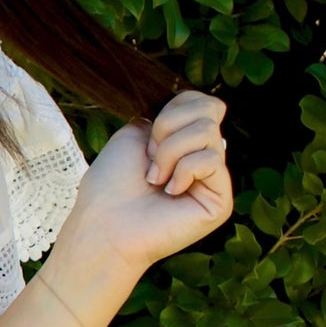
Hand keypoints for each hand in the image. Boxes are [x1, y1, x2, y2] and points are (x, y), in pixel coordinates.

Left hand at [59, 90, 232, 276]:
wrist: (105, 224)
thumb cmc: (111, 184)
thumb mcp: (134, 135)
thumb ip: (170, 116)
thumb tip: (202, 108)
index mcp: (182, 142)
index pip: (202, 102)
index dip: (175, 108)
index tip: (149, 136)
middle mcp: (201, 158)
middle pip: (209, 110)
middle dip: (168, 127)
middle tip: (150, 159)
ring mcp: (213, 179)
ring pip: (209, 132)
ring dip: (170, 152)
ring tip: (155, 179)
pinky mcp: (220, 200)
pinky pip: (212, 160)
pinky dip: (184, 170)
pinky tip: (170, 192)